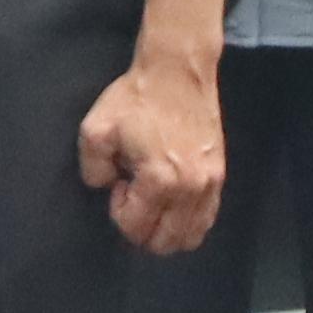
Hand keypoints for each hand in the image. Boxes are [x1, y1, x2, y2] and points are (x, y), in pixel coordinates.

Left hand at [77, 48, 227, 257]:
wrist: (178, 71)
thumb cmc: (135, 98)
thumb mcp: (95, 130)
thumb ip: (92, 169)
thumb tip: (107, 187)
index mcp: (159, 180)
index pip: (136, 227)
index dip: (118, 211)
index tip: (119, 183)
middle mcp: (190, 189)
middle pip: (166, 242)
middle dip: (142, 229)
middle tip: (133, 196)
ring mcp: (210, 183)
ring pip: (191, 236)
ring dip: (167, 230)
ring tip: (154, 201)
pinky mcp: (220, 175)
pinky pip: (208, 218)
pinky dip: (189, 222)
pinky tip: (173, 201)